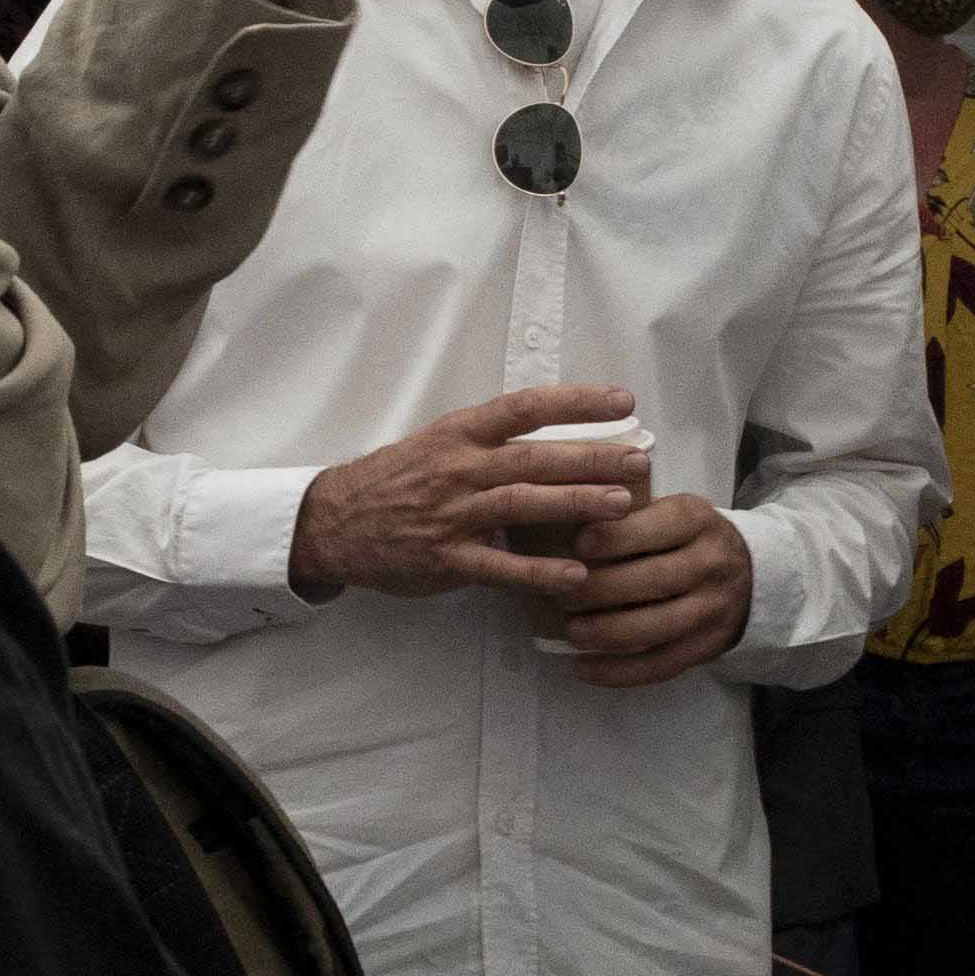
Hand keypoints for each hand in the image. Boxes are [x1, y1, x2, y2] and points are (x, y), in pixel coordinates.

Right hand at [291, 385, 642, 603]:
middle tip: (640, 458)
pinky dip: (539, 571)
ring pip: (522, 504)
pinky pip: (500, 566)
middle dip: (592, 457)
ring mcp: (453, 514)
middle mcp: (459, 468)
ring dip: (575, 504)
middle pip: (535, 457)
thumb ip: (493, 442)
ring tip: (622, 506)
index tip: (623, 400)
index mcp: (460, 433)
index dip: (577, 401)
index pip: (526, 407)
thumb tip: (562, 435)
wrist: (334, 521)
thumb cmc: (397, 479)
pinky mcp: (447, 558)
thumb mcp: (440, 443)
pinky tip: (577, 575)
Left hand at [555, 495, 753, 688]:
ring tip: (572, 632)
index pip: (659, 527)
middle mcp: (711, 563)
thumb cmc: (686, 538)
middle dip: (603, 589)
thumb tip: (566, 526)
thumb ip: (630, 517)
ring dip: (609, 632)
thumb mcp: (670, 512)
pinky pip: (662, 665)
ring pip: (660, 626)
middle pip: (656, 579)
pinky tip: (583, 668)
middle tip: (563, 595)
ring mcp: (713, 608)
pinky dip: (619, 671)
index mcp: (698, 520)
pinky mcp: (708, 645)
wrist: (750, 574)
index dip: (617, 537)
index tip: (579, 545)